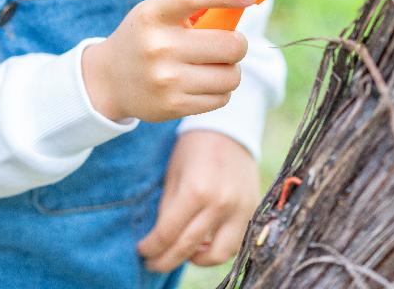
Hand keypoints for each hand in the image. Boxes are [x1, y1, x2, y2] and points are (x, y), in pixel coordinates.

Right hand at [81, 0, 255, 122]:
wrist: (109, 80)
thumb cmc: (144, 37)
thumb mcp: (156, 11)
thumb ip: (193, 1)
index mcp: (153, 15)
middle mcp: (159, 47)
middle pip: (228, 45)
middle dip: (238, 43)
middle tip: (229, 42)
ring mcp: (166, 80)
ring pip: (231, 75)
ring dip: (231, 69)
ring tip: (215, 64)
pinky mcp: (173, 106)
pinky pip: (221, 98)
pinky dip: (221, 89)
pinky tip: (204, 82)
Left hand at [136, 130, 260, 272]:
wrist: (228, 130)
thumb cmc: (194, 148)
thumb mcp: (173, 173)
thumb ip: (167, 207)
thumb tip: (158, 238)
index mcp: (196, 190)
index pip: (168, 233)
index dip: (152, 247)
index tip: (142, 251)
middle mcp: (219, 204)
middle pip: (188, 248)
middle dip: (166, 260)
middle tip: (153, 263)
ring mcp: (239, 210)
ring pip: (216, 255)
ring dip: (195, 260)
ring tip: (181, 253)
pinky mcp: (251, 211)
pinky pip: (234, 244)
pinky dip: (217, 250)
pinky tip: (202, 244)